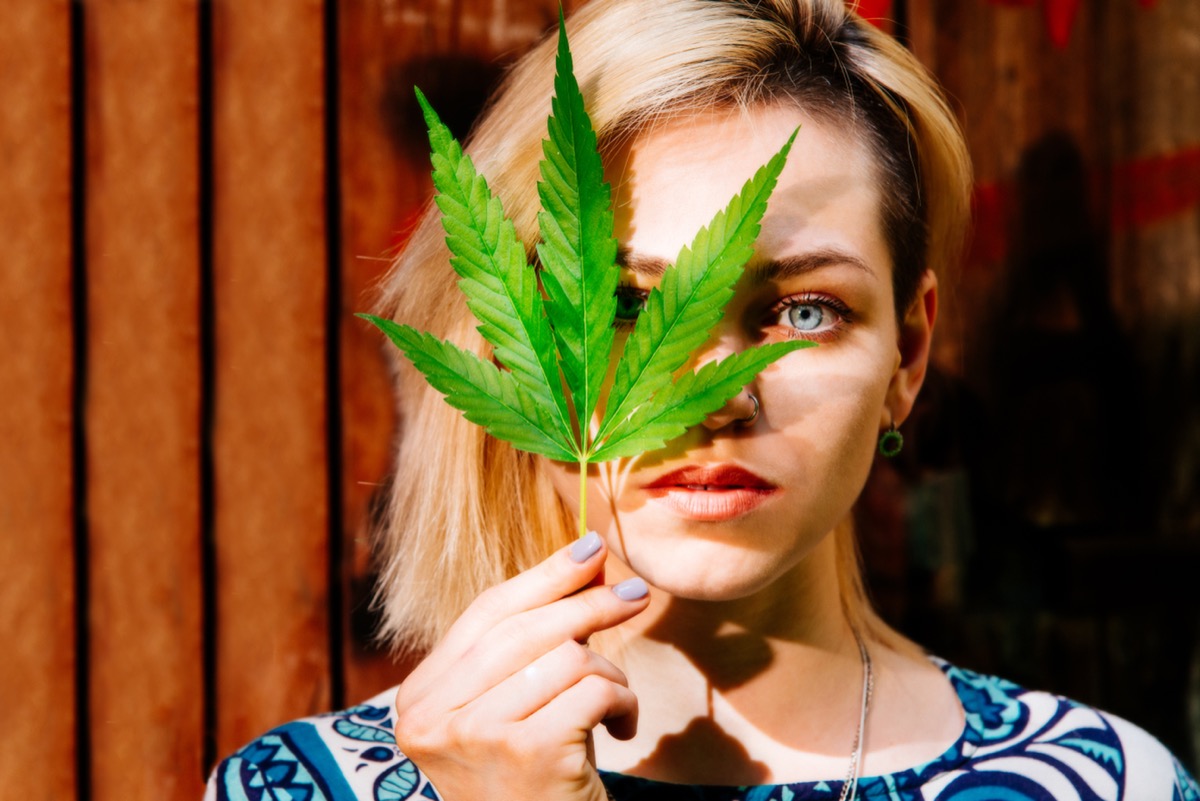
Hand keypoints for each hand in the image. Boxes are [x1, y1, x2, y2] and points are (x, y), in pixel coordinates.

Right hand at [392, 532, 649, 800]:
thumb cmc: (532, 778)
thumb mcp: (515, 704)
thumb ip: (534, 640)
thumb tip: (588, 558)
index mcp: (421, 697)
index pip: (487, 613)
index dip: (544, 576)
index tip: (591, 549)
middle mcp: (433, 716)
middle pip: (526, 628)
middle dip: (589, 604)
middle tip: (635, 593)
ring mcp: (476, 734)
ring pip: (566, 657)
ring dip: (609, 673)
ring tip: (616, 703)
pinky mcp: (526, 752)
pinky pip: (594, 690)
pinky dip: (623, 703)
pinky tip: (622, 729)